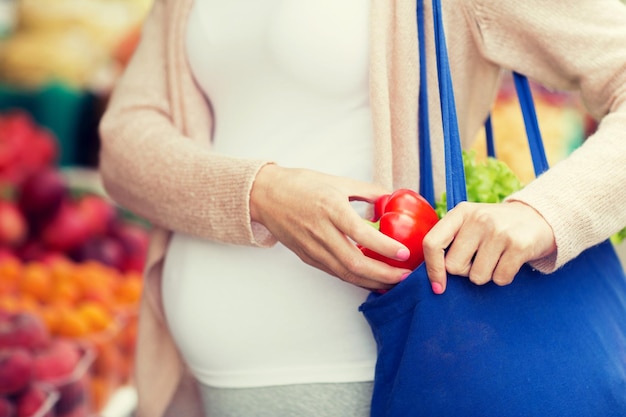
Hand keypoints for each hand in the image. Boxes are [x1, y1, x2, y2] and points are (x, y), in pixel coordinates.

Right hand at [250, 164, 411, 289]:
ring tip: (392, 283)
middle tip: (405, 276)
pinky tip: (370, 279)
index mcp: (330, 209)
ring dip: (371, 282)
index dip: (385, 247)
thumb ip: (367, 191)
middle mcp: (321, 231)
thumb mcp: (337, 181)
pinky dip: (355, 279)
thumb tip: (392, 197)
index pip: (362, 234)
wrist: (265, 196)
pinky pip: (335, 272)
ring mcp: (312, 247)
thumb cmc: (300, 185)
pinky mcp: (307, 257)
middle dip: (384, 274)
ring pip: (345, 273)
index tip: (404, 253)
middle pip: (355, 263)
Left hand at [422, 201, 555, 293]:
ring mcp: (499, 231)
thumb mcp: (470, 223)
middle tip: (479, 259)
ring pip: (477, 277)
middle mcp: (478, 219)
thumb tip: (434, 276)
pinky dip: (503, 277)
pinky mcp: (519, 245)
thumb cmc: (495, 227)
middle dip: (465, 271)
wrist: (539, 217)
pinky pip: (500, 279)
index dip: (432, 269)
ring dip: (486, 275)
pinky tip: (509, 261)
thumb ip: (450, 241)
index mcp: (460, 212)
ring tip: (496, 258)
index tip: (438, 286)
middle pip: (454, 267)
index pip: (432, 243)